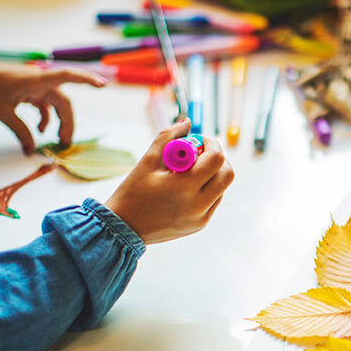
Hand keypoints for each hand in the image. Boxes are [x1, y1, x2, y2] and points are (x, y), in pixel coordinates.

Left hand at [0, 59, 106, 154]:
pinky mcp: (27, 90)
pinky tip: (40, 130)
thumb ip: (21, 132)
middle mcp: (39, 81)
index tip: (102, 86)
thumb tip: (31, 151)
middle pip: (63, 102)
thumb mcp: (2, 113)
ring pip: (55, 104)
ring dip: (58, 121)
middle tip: (65, 143)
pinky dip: (45, 117)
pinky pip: (44, 104)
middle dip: (68, 122)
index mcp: (35, 81)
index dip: (86, 80)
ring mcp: (33, 85)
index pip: (67, 77)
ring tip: (56, 140)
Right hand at [105, 119, 234, 243]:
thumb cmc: (132, 192)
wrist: (123, 228)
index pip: (216, 159)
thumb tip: (187, 121)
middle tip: (199, 154)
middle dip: (217, 158)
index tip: (199, 140)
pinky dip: (207, 189)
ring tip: (187, 172)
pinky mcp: (200, 224)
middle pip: (227, 174)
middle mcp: (198, 205)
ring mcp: (201, 217)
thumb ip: (169, 137)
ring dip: (212, 174)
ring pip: (223, 187)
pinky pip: (214, 200)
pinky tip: (186, 187)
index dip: (211, 144)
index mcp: (185, 187)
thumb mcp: (147, 161)